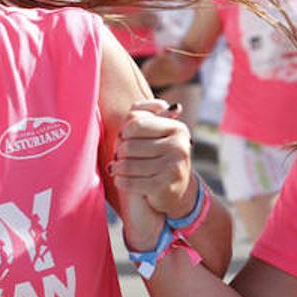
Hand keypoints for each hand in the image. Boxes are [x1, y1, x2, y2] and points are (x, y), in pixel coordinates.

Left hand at [112, 99, 193, 249]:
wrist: (174, 191)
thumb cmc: (159, 155)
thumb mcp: (157, 132)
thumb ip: (149, 113)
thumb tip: (165, 105)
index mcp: (178, 129)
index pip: (134, 123)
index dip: (124, 132)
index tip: (126, 139)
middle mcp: (179, 147)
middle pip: (128, 145)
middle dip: (119, 152)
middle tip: (121, 157)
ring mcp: (173, 168)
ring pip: (127, 164)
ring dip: (118, 168)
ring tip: (119, 168)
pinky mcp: (164, 187)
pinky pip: (129, 182)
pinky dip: (120, 181)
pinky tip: (121, 179)